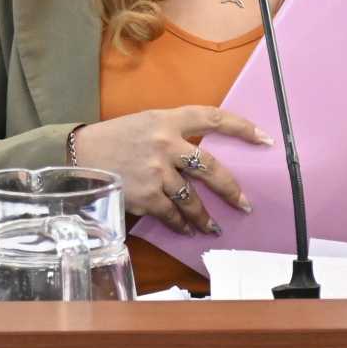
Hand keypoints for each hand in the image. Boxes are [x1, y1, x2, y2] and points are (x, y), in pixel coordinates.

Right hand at [72, 106, 271, 235]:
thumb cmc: (117, 137)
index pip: (213, 118)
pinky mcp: (147, 196)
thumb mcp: (147, 122)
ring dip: (206, 217)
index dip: (242, 128)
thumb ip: (175, 132)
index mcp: (168, 120)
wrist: (81, 155)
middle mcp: (166, 144)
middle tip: (245, 204)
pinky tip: (187, 229)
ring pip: (193, 199)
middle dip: (232, 190)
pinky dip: (182, 224)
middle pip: (212, 168)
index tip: (265, 139)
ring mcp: (157, 172)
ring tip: (213, 227)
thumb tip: (204, 156)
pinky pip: (173, 215)